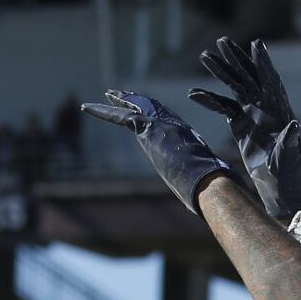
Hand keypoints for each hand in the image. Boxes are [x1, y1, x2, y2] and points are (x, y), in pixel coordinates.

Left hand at [80, 90, 234, 214]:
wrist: (211, 180)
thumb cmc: (212, 188)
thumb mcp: (201, 185)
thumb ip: (193, 187)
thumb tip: (195, 206)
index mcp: (187, 137)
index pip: (168, 120)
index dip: (155, 113)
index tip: (146, 110)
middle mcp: (175, 126)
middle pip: (151, 108)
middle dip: (137, 101)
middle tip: (123, 95)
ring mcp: (162, 125)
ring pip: (137, 107)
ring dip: (121, 100)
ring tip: (109, 94)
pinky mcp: (150, 129)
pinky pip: (121, 117)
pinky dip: (103, 111)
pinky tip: (88, 107)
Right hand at [189, 37, 300, 221]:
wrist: (281, 184)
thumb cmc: (290, 171)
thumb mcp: (289, 156)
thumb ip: (289, 141)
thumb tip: (294, 125)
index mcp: (278, 109)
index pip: (270, 80)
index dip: (263, 63)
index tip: (256, 44)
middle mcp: (264, 106)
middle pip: (248, 76)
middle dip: (235, 59)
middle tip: (221, 41)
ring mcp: (251, 113)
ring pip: (234, 86)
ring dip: (220, 71)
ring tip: (204, 56)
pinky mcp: (241, 123)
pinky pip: (223, 106)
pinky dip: (210, 100)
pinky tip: (194, 94)